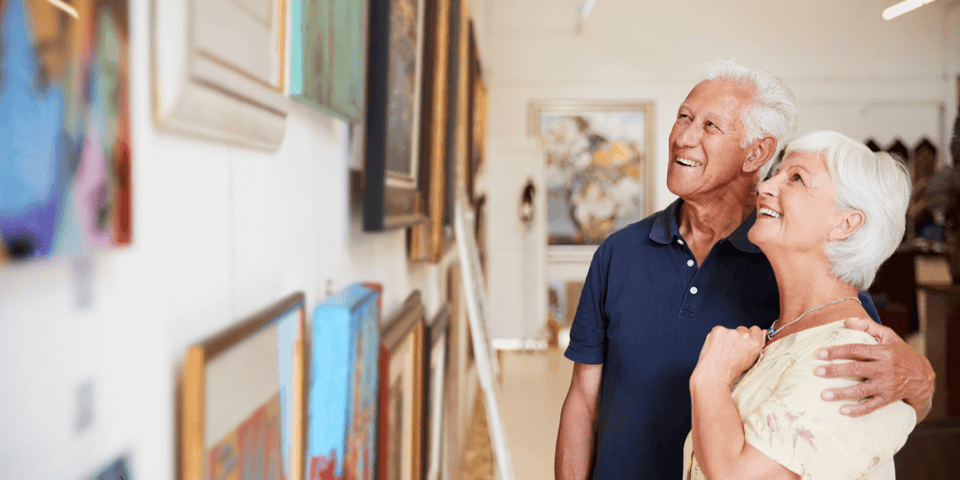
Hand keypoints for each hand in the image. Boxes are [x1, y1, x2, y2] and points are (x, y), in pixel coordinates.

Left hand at [694, 325, 765, 386]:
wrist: (714, 375)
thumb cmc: (730, 372)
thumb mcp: (750, 361)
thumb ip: (754, 346)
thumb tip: (760, 334)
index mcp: (755, 344)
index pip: (756, 330)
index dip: (750, 336)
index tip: (744, 341)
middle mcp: (744, 336)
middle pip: (742, 329)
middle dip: (738, 337)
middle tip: (731, 349)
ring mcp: (731, 332)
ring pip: (730, 331)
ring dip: (726, 337)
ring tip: (722, 351)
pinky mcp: (718, 330)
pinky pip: (719, 331)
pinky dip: (717, 337)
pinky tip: (715, 348)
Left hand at [815, 317, 934, 419]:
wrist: (922, 377)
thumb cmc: (901, 353)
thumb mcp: (889, 336)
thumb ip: (868, 326)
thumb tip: (845, 321)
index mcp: (883, 352)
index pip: (856, 350)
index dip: (837, 351)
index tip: (820, 354)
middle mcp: (884, 369)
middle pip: (856, 369)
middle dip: (835, 371)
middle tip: (817, 372)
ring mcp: (886, 385)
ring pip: (862, 390)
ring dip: (842, 393)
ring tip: (824, 395)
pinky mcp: (888, 398)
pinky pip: (872, 406)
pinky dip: (857, 410)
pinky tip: (842, 411)